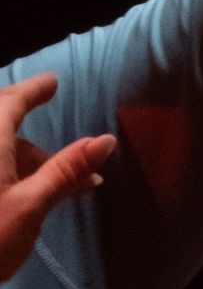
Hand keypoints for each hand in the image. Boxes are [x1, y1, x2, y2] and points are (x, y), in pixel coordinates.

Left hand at [0, 73, 115, 282]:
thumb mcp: (31, 206)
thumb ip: (66, 169)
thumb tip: (107, 140)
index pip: (13, 100)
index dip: (34, 89)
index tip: (53, 82)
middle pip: (0, 120)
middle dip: (22, 117)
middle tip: (42, 111)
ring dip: (19, 158)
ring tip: (54, 185)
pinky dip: (3, 171)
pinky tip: (18, 193)